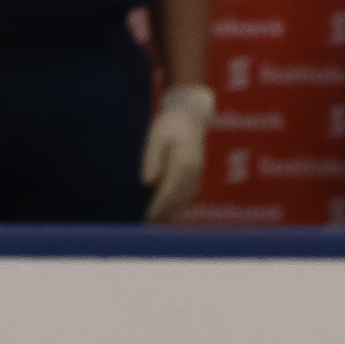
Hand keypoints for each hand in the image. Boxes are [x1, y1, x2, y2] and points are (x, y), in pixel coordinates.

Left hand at [141, 84, 214, 219]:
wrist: (191, 115)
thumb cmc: (170, 124)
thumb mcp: (156, 137)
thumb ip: (152, 159)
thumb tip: (148, 182)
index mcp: (182, 163)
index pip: (168, 191)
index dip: (158, 207)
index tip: (146, 218)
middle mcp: (193, 171)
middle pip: (177, 199)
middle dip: (163, 214)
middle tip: (147, 228)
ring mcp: (197, 173)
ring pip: (185, 199)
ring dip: (172, 213)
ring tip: (156, 226)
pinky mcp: (197, 173)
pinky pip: (190, 194)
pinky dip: (180, 206)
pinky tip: (170, 214)